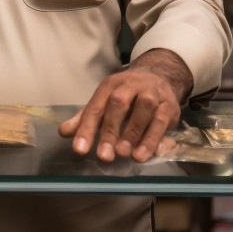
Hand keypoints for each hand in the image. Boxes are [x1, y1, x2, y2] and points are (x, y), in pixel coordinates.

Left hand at [58, 49, 192, 162]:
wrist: (159, 76)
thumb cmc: (127, 94)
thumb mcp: (105, 102)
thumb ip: (86, 118)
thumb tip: (63, 132)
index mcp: (110, 86)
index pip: (95, 107)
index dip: (86, 129)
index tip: (80, 150)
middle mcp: (129, 85)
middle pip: (118, 104)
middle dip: (111, 130)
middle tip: (104, 156)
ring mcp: (151, 92)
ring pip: (144, 108)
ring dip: (134, 132)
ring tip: (126, 155)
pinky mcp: (169, 104)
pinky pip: (162, 119)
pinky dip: (154, 137)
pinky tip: (145, 154)